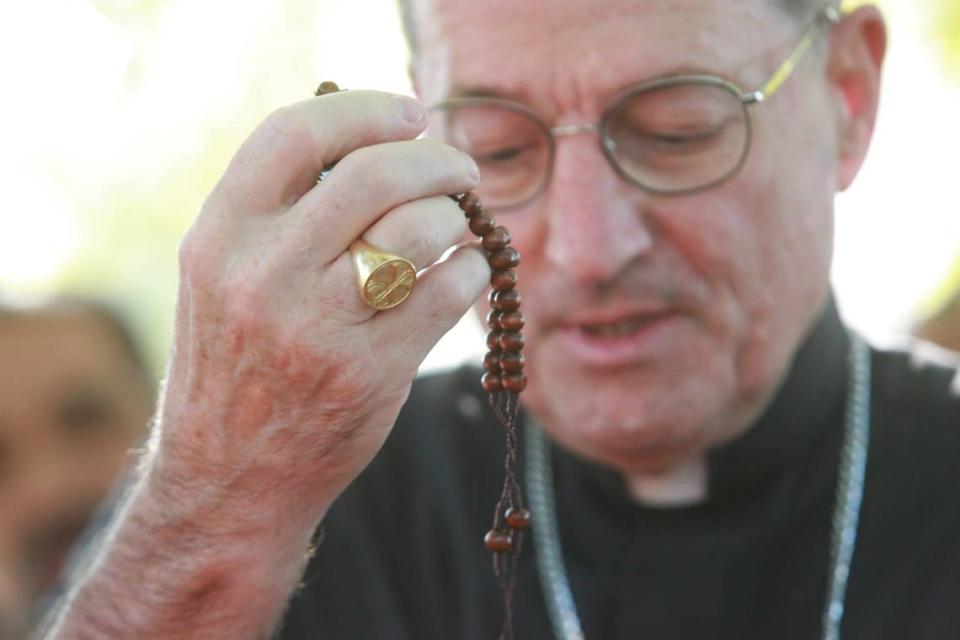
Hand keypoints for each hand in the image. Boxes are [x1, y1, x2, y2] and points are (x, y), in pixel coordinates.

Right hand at [150, 89, 486, 530]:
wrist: (229, 478)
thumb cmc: (238, 364)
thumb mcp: (225, 279)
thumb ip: (281, 213)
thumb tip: (378, 145)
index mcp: (220, 235)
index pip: (294, 133)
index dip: (364, 110)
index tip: (409, 113)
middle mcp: (263, 273)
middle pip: (376, 173)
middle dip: (436, 159)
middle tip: (461, 170)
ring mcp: (317, 326)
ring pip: (420, 230)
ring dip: (457, 217)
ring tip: (460, 226)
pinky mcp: (370, 372)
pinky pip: (446, 293)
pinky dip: (471, 271)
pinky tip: (464, 274)